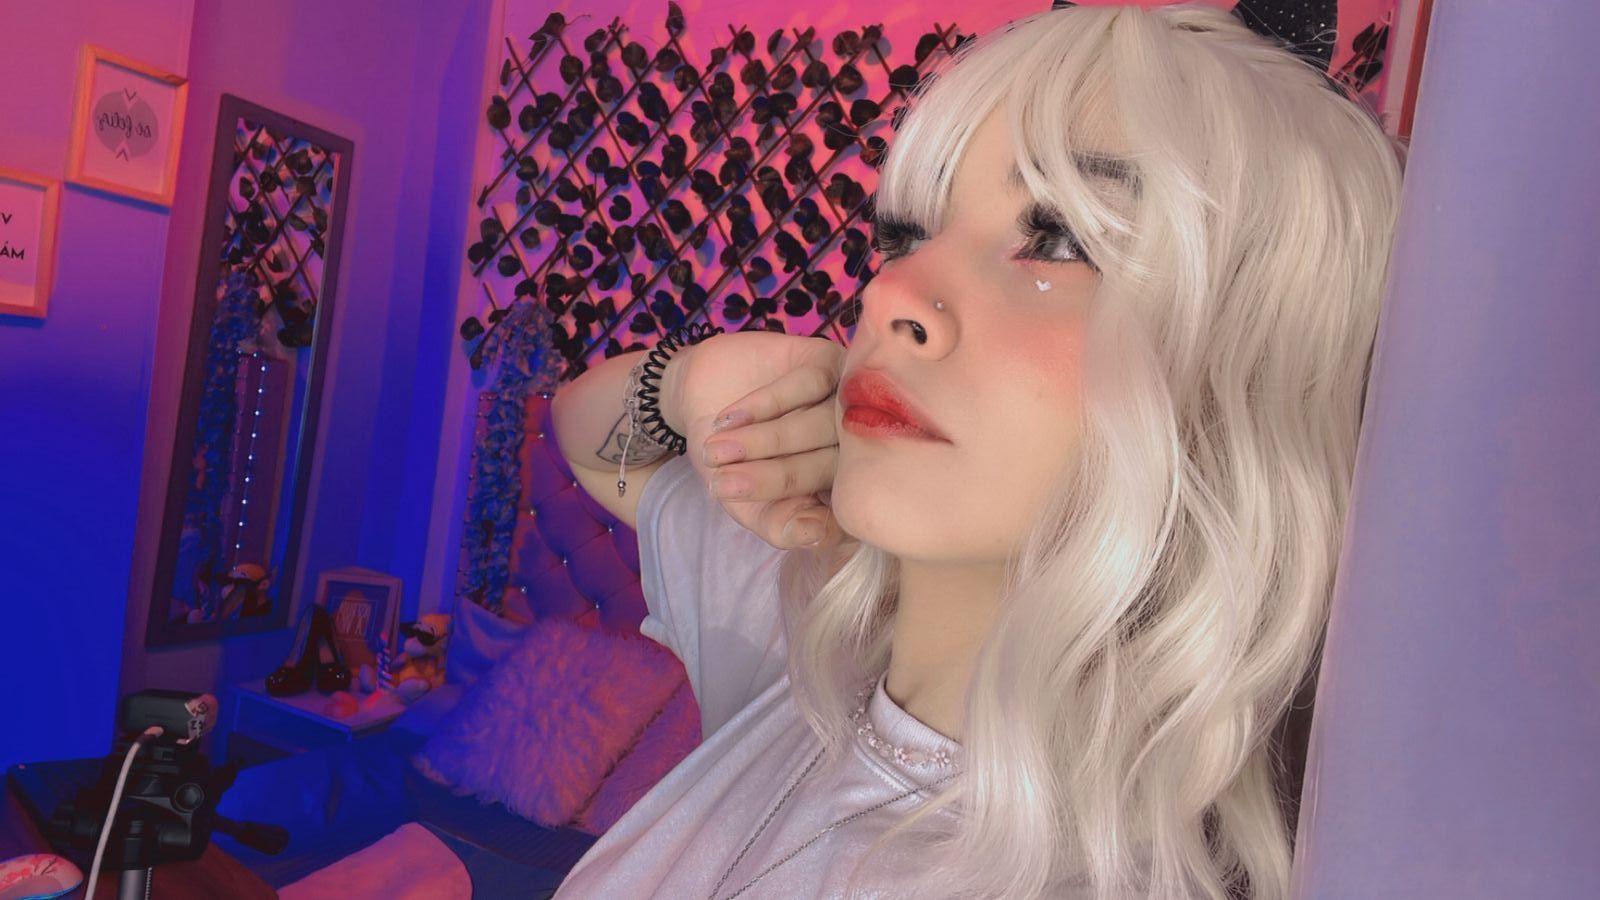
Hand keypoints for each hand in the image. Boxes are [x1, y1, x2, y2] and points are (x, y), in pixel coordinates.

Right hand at [669, 332, 847, 550]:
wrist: (703, 395)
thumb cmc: (731, 457)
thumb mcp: (745, 502)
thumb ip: (780, 525)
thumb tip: (813, 536)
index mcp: (846, 487)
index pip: (844, 513)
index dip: (804, 520)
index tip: (769, 524)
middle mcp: (856, 445)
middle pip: (828, 466)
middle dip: (770, 478)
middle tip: (722, 483)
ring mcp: (848, 402)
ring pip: (818, 425)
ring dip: (762, 441)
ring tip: (717, 451)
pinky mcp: (831, 362)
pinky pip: (809, 384)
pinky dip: (763, 405)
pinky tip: (730, 419)